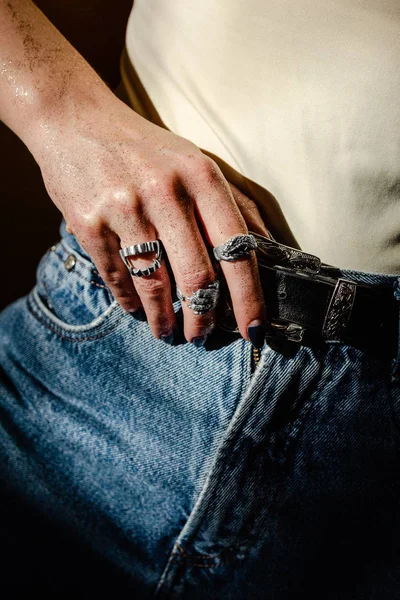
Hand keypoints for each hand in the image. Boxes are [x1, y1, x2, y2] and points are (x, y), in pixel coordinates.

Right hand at [36, 97, 266, 345]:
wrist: (74, 120)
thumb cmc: (144, 148)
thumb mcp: (196, 163)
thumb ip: (235, 204)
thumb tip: (270, 248)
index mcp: (201, 176)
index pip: (236, 249)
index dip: (249, 297)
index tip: (254, 330)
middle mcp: (165, 192)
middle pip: (197, 277)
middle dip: (203, 319)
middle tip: (202, 336)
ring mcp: (124, 209)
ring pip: (155, 286)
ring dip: (165, 320)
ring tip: (168, 332)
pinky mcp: (88, 224)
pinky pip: (118, 279)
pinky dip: (131, 303)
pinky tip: (138, 309)